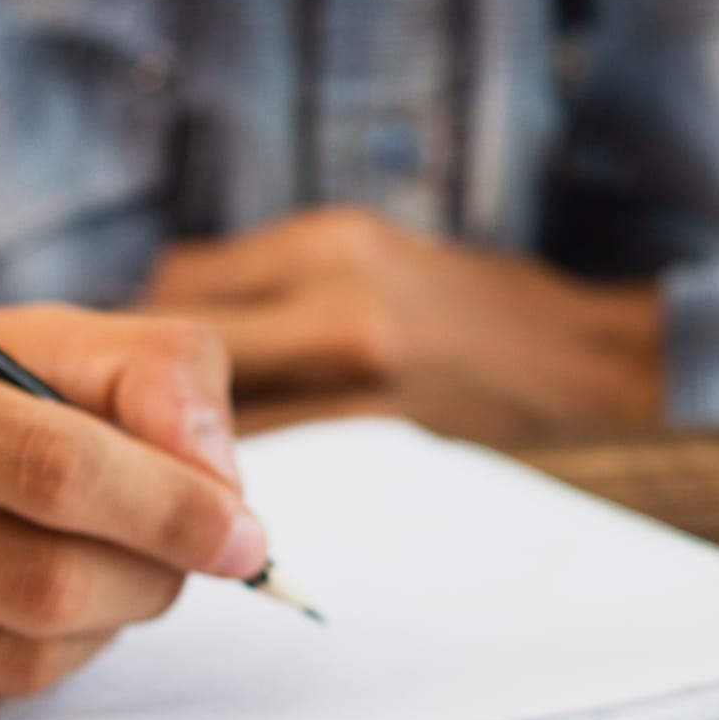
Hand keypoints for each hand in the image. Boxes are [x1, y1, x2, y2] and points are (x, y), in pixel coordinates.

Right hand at [0, 305, 262, 719]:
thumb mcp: (23, 338)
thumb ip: (148, 374)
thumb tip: (221, 485)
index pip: (46, 466)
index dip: (169, 506)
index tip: (244, 533)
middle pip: (37, 580)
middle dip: (149, 574)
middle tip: (191, 556)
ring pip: (13, 659)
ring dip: (105, 624)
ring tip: (112, 573)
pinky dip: (39, 661)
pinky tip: (32, 612)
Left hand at [141, 208, 662, 440]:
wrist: (588, 362)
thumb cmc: (478, 304)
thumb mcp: (376, 250)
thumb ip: (281, 275)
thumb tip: (176, 306)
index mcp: (330, 240)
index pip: (182, 282)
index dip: (142, 329)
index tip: (130, 361)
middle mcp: (337, 294)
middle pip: (184, 347)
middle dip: (148, 387)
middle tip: (131, 422)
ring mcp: (362, 366)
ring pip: (222, 409)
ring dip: (186, 435)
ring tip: (169, 457)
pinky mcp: (382, 429)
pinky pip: (278, 452)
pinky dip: (243, 465)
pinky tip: (236, 480)